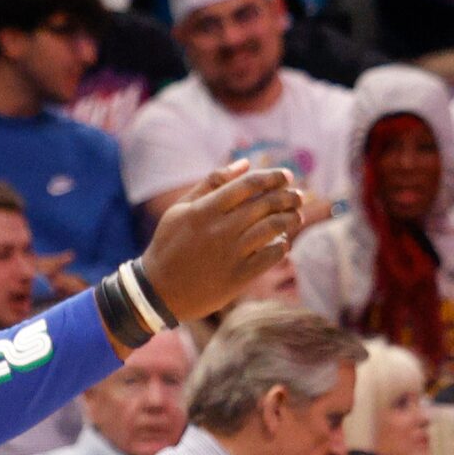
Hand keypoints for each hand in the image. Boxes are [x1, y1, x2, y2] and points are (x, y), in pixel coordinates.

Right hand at [134, 161, 306, 321]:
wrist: (157, 290)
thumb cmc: (169, 245)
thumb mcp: (180, 209)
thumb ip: (210, 183)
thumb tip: (245, 163)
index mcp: (204, 210)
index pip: (249, 185)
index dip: (273, 177)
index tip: (286, 176)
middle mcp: (219, 230)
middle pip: (267, 204)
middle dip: (289, 196)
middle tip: (297, 196)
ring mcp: (231, 254)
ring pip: (275, 227)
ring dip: (292, 219)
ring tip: (295, 216)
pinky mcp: (239, 276)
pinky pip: (272, 255)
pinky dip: (283, 245)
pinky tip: (282, 242)